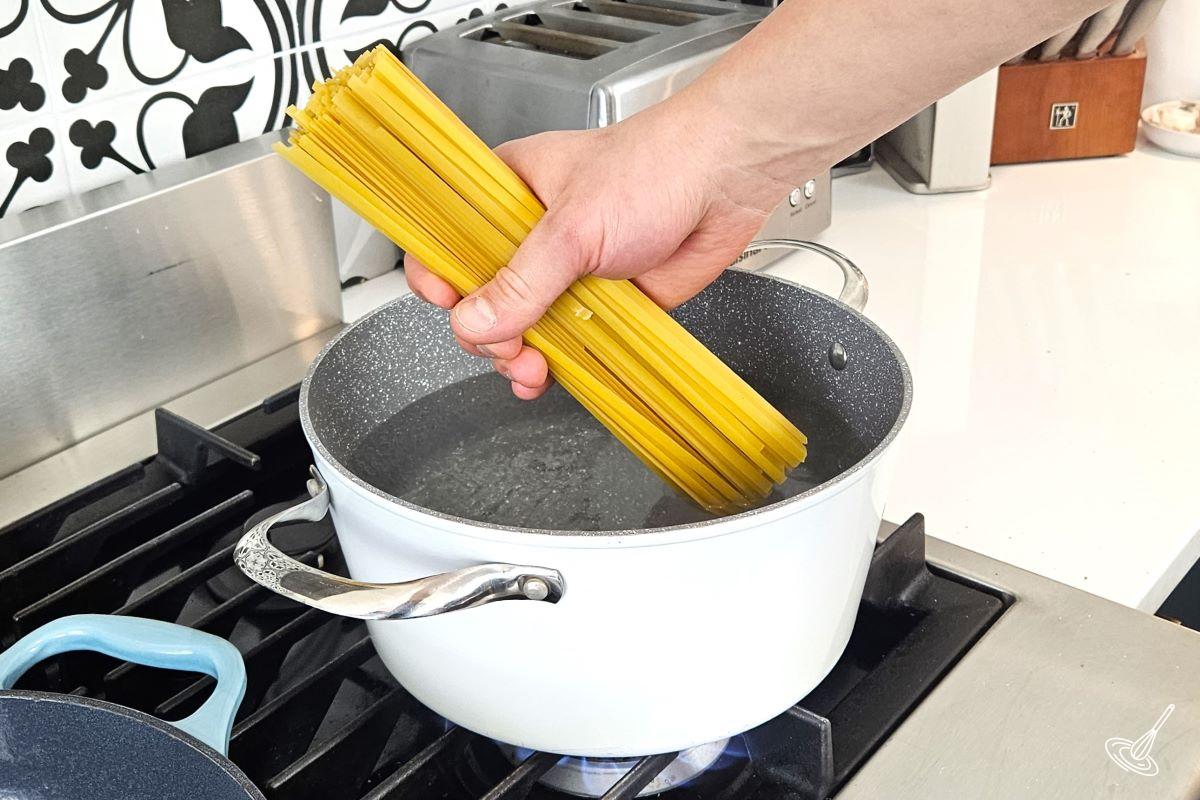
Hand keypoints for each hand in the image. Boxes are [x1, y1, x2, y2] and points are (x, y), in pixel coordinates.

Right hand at [404, 106, 786, 398]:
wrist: (727, 178)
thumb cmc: (655, 167)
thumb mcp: (572, 228)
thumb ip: (521, 283)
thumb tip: (474, 323)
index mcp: (510, 192)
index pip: (449, 237)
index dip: (439, 273)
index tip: (445, 302)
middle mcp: (533, 233)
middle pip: (483, 295)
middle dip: (487, 331)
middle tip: (507, 345)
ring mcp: (568, 270)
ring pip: (523, 325)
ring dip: (520, 356)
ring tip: (532, 368)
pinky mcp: (603, 299)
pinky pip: (569, 340)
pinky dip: (559, 364)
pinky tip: (554, 375)